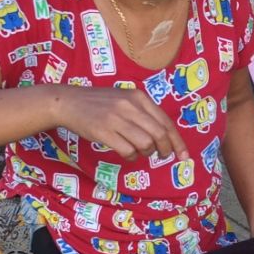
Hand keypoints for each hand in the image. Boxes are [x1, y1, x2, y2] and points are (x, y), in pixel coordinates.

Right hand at [52, 86, 188, 161]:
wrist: (69, 102)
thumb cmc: (100, 103)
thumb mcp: (125, 99)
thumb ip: (144, 113)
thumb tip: (166, 137)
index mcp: (139, 97)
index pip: (166, 122)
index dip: (177, 141)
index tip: (184, 155)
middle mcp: (130, 106)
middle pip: (159, 134)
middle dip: (165, 149)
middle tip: (162, 156)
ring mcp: (116, 118)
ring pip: (145, 144)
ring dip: (146, 153)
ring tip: (139, 151)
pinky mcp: (103, 131)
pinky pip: (127, 150)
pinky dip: (131, 156)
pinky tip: (126, 152)